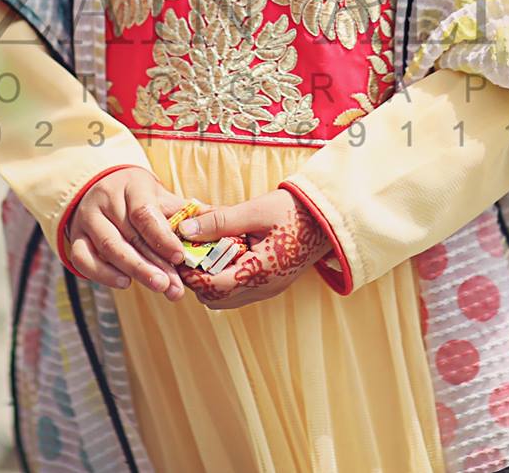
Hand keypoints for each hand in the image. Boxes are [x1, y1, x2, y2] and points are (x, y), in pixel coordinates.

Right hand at [63, 166, 190, 299]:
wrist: (104, 187)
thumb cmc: (140, 197)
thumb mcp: (162, 197)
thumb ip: (187, 212)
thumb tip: (221, 220)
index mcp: (131, 185)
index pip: (144, 212)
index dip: (162, 236)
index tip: (179, 257)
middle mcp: (105, 199)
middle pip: (129, 234)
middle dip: (154, 264)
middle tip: (173, 287)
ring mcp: (87, 218)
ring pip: (108, 247)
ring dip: (135, 270)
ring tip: (158, 287)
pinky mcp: (75, 237)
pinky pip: (83, 259)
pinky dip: (102, 274)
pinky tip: (125, 282)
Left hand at [173, 188, 332, 310]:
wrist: (330, 218)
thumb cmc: (294, 211)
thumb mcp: (255, 210)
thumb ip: (219, 221)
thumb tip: (186, 229)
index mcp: (260, 272)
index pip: (212, 287)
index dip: (191, 274)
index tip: (179, 256)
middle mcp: (264, 288)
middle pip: (215, 299)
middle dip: (198, 278)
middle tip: (192, 252)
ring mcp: (269, 289)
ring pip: (226, 298)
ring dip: (212, 279)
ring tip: (209, 251)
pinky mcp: (272, 284)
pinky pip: (240, 290)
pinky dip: (226, 277)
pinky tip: (226, 253)